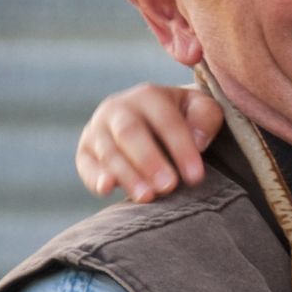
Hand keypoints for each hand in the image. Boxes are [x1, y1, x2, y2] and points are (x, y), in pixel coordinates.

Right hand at [76, 83, 221, 201]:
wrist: (154, 121)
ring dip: (128, 175)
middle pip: (130, 133)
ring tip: (148, 196)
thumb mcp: (202, 109)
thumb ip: (206, 118)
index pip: (166, 121)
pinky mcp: (85, 152)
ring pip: (109, 152)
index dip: (181, 149)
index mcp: (149, 95)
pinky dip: (95, 177)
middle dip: (149, 161)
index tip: (196, 176)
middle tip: (169, 186)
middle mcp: (117, 108)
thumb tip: (197, 142)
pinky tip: (107, 188)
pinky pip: (86, 165)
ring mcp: (97, 129)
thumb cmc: (186, 118)